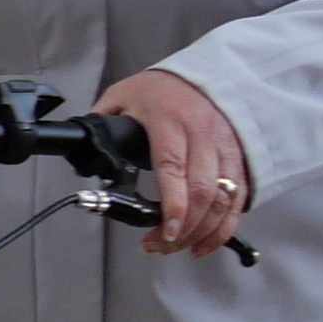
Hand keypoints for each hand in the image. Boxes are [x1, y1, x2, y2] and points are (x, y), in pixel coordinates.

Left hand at [94, 66, 250, 255]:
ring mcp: (225, 147)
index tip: (165, 229)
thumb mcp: (122, 95)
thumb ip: (102, 120)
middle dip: (184, 228)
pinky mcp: (239, 158)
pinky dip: (224, 226)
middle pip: (203, 190)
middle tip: (159, 245)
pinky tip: (204, 242)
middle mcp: (202, 134)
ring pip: (224, 199)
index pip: (173, 167)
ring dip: (202, 231)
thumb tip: (84, 147)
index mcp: (170, 120)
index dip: (174, 204)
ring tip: (176, 247)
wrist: (201, 75)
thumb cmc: (160, 88)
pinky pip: (238, 199)